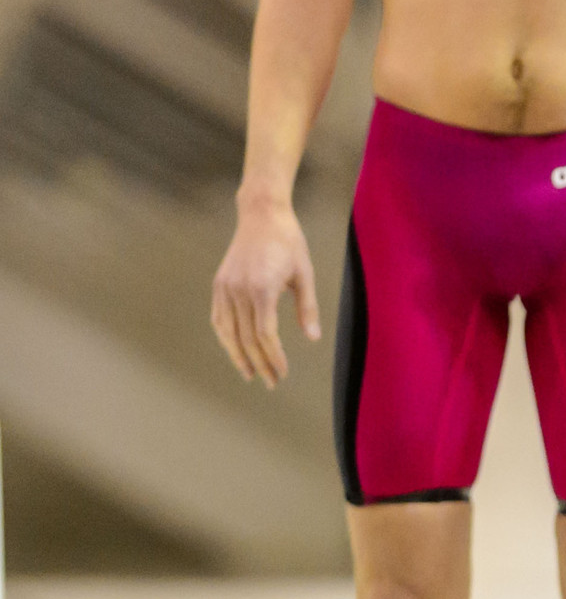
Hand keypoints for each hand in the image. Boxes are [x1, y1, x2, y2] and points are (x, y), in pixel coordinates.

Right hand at [211, 200, 320, 386]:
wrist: (261, 215)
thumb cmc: (289, 243)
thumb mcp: (305, 274)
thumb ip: (307, 307)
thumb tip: (312, 338)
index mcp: (262, 288)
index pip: (265, 334)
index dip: (273, 357)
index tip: (283, 373)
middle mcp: (238, 290)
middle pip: (246, 338)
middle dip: (260, 363)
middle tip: (272, 382)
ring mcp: (225, 287)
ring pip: (228, 331)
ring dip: (238, 356)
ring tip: (251, 374)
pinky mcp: (219, 284)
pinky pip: (219, 318)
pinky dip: (226, 338)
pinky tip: (235, 351)